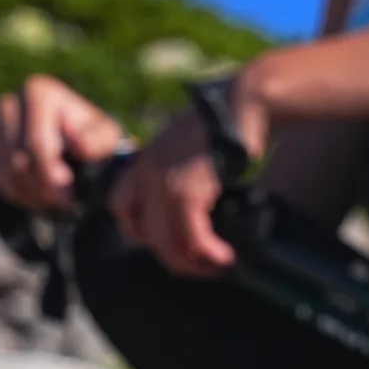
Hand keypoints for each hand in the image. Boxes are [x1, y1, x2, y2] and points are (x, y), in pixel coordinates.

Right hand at [0, 75, 128, 211]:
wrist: (74, 144)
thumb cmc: (92, 139)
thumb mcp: (105, 137)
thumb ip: (98, 141)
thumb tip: (81, 148)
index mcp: (39, 93)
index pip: (37, 144)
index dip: (52, 176)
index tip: (68, 197)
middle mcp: (10, 104)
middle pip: (17, 161)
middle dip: (41, 188)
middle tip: (63, 201)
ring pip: (6, 174)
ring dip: (31, 194)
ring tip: (54, 198)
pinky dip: (18, 194)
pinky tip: (39, 193)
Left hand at [112, 69, 271, 279]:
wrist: (247, 102)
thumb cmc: (228, 122)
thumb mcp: (188, 144)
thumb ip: (177, 170)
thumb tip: (190, 202)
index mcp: (144, 159)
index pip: (120, 207)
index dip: (140, 232)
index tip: (170, 241)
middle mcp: (147, 170)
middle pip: (143, 235)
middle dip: (172, 256)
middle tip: (200, 264)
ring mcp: (164, 180)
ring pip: (166, 243)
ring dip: (193, 264)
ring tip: (218, 266)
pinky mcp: (188, 189)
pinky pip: (192, 238)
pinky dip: (210, 253)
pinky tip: (226, 256)